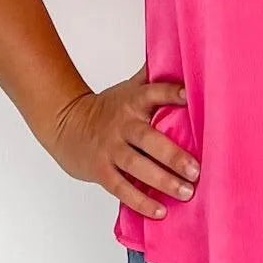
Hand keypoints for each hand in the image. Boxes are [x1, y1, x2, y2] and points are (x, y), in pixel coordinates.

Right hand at [48, 63, 200, 220]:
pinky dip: (140, 201)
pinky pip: (121, 188)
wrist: (65, 125)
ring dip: (162, 181)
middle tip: (196, 170)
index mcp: (133, 102)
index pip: (154, 93)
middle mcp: (123, 125)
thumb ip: (153, 76)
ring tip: (186, 192)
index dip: (171, 93)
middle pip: (148, 139)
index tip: (190, 96)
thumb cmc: (108, 108)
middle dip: (173, 155)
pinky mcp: (101, 170)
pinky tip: (159, 211)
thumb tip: (178, 50)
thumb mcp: (129, 88)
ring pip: (137, 166)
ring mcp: (111, 150)